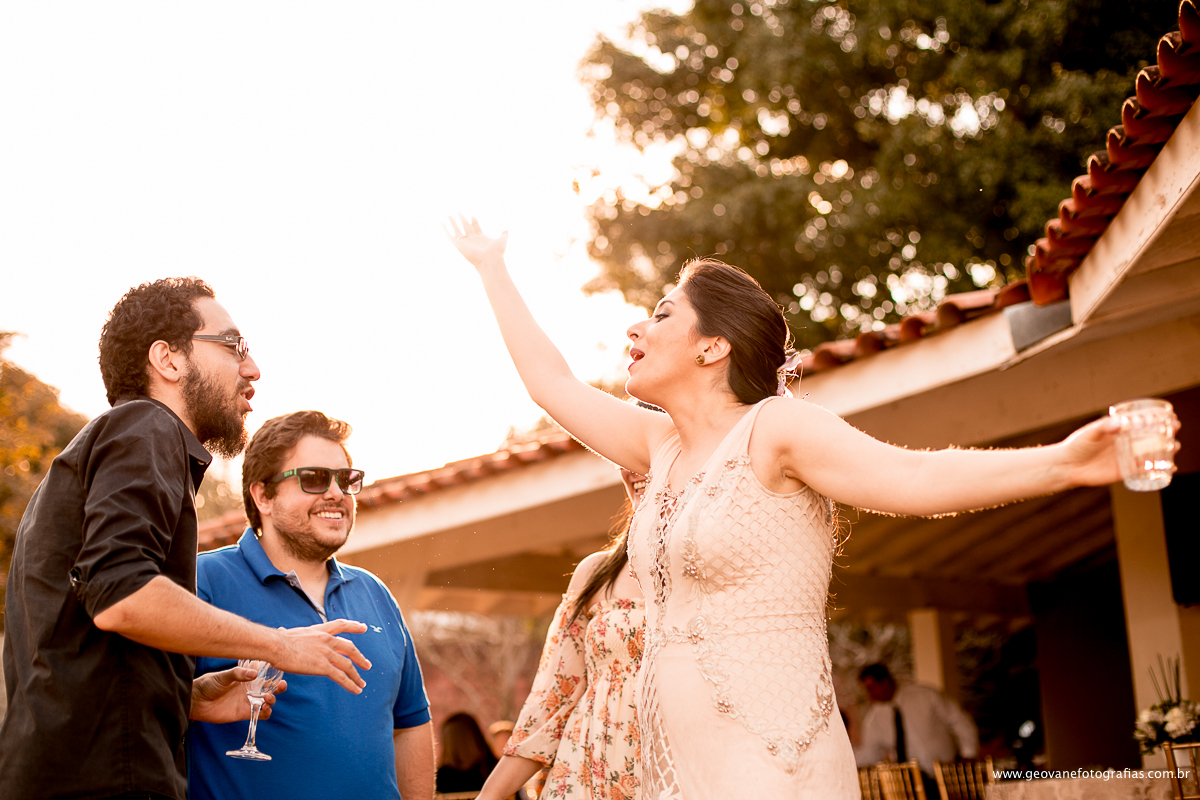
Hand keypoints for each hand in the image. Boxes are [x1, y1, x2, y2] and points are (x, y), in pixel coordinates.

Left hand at [191, 665, 286, 722]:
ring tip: (266, 698)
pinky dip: (266, 713)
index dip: (275, 673)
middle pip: (271, 688)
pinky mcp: (244, 713)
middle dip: (279, 687)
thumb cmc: (208, 684)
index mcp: (247, 677)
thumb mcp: (222, 676)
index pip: (265, 674)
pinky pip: (260, 715)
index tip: (279, 672)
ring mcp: (248, 701)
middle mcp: (250, 689)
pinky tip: (264, 709)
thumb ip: (237, 674)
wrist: (196, 702)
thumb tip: (254, 673)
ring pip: (268, 701)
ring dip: (272, 700)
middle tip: (281, 685)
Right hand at [272, 618, 371, 693]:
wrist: (276, 646)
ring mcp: (326, 653)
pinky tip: (356, 690)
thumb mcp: (287, 633)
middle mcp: (326, 640)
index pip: (340, 625)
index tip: (363, 627)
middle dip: (360, 657)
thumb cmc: (276, 641)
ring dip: (356, 676)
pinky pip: (341, 677)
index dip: (353, 626)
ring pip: (348, 665)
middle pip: (349, 648)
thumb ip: (290, 634)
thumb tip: (281, 630)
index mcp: (318, 631)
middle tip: (367, 665)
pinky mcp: (323, 666)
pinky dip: (350, 684)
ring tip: (362, 684)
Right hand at [446, 214, 507, 268]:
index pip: (475, 226)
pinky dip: (445, 230)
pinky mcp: (459, 245)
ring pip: (457, 230)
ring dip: (453, 222)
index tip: (472, 215)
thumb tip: (507, 230)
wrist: (490, 260)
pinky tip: (442, 223)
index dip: (474, 220)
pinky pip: (450, 236)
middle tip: (458, 211)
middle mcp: (472, 239)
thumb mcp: (501, 240)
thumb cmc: (496, 252)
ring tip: (449, 215)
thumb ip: (503, 235)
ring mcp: (465, 242)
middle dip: (462, 218)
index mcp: (480, 237)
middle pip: (466, 226)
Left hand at [1060, 412, 1180, 487]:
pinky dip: (1158, 469)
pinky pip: (1145, 471)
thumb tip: (1120, 423)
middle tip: (1174, 431)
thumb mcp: (1090, 433)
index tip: (1168, 416)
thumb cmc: (1077, 446)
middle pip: (1150, 437)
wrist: (1067, 466)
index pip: (1142, 423)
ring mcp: (1126, 457)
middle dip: (1166, 434)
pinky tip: (1170, 468)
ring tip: (1175, 447)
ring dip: (1166, 451)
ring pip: (1151, 453)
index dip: (1156, 420)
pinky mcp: (1124, 472)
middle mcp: (1125, 443)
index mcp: (1118, 430)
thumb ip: (1104, 427)